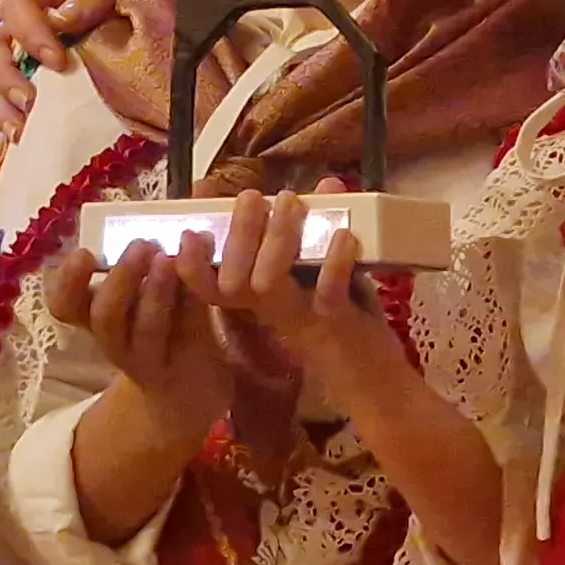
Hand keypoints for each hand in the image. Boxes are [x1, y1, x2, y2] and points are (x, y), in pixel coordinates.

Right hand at [0, 0, 163, 134]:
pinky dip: (12, 137)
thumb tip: (67, 14)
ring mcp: (37, 69)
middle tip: (31, 101)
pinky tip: (23, 149)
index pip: (18, 4)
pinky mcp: (44, 102)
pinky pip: (14, 118)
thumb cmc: (154, 11)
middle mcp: (39, 32)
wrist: (176, 50)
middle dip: (3, 75)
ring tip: (26, 131)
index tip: (56, 61)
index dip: (28, 31)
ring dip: (5, 109)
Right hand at [45, 238, 229, 433]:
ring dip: (155, 293)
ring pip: (144, 330)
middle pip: (104, 316)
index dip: (68, 281)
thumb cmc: (165, 324)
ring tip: (170, 260)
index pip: (66, 304)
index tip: (83, 252)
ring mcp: (150, 358)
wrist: (193, 388)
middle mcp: (117, 339)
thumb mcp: (149, 292)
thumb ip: (151, 259)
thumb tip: (174, 209)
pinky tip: (204, 280)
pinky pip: (186, 334)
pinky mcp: (184, 367)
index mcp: (98, 316)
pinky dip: (193, 304)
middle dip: (121, 278)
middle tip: (142, 244)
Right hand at [198, 186, 398, 385]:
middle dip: (238, 233)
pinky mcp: (337, 321)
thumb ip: (323, 233)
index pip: (210, 287)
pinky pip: (328, 290)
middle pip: (233, 279)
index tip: (190, 232)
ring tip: (290, 202)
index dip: (192, 265)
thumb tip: (327, 185)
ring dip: (278, 237)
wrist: (374, 379)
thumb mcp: (325, 273)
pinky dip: (335, 259)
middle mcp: (272, 309)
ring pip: (270, 280)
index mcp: (259, 298)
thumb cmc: (342, 316)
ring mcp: (302, 316)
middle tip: (251, 196)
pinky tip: (344, 234)